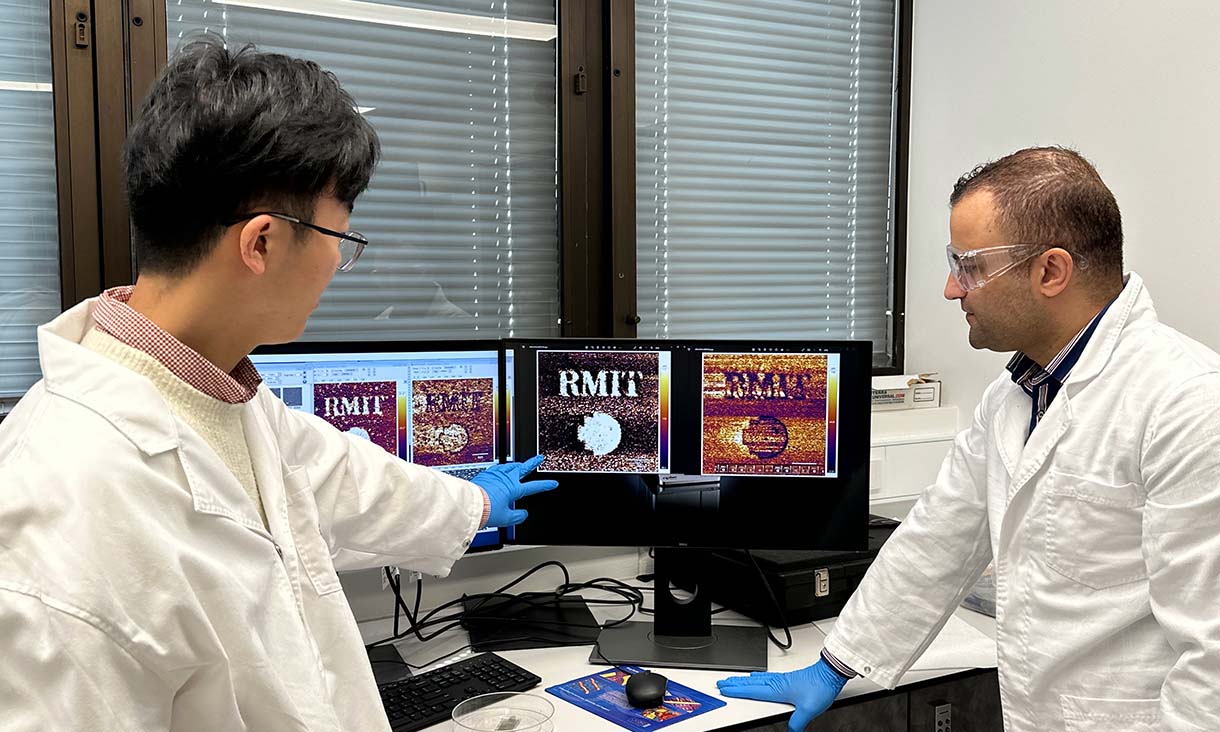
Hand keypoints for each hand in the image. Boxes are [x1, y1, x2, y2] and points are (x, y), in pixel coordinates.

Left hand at [472, 455, 557, 527]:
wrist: (470, 504)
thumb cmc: (486, 510)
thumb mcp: (506, 518)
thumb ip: (518, 517)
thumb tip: (524, 515)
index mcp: (514, 489)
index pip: (534, 486)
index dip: (545, 485)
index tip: (553, 483)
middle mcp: (506, 478)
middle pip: (523, 468)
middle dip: (533, 463)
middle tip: (539, 458)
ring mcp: (496, 474)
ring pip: (510, 465)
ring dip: (517, 464)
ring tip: (520, 463)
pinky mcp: (486, 474)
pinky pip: (498, 468)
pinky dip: (503, 467)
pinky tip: (501, 469)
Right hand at [716, 659, 848, 731]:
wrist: (830, 673)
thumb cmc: (820, 687)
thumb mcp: (808, 711)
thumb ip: (797, 723)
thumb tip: (791, 731)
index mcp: (778, 689)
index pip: (752, 691)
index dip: (737, 691)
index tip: (725, 689)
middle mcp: (777, 682)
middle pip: (751, 683)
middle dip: (735, 683)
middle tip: (722, 683)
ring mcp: (782, 679)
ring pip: (758, 679)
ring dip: (744, 679)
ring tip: (735, 680)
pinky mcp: (788, 677)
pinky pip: (767, 677)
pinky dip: (758, 676)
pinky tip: (758, 676)